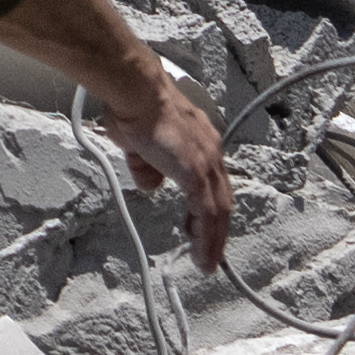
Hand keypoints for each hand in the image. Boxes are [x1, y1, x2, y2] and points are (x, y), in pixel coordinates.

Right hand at [109, 59, 236, 269]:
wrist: (135, 91)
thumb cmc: (132, 106)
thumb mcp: (138, 145)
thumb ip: (148, 167)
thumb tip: (152, 183)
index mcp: (200, 142)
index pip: (212, 182)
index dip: (208, 207)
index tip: (199, 226)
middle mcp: (210, 152)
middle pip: (222, 199)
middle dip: (216, 230)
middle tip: (208, 252)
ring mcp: (205, 162)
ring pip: (218, 211)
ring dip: (213, 240)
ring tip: (206, 262)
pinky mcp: (196, 174)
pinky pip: (207, 214)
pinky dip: (207, 239)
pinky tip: (203, 256)